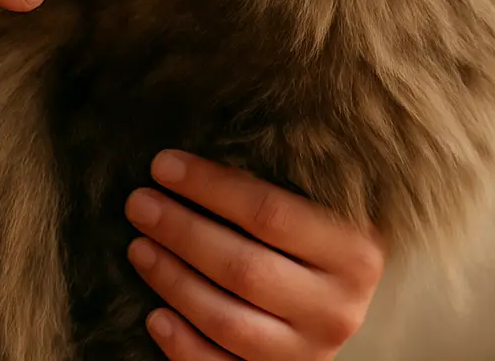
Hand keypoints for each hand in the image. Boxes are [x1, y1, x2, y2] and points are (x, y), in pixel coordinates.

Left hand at [125, 151, 384, 359]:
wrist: (338, 308)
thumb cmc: (315, 241)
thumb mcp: (319, 208)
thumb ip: (279, 184)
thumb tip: (193, 154)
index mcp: (356, 251)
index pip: (270, 212)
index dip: (209, 187)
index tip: (163, 165)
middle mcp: (339, 308)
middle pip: (243, 267)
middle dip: (182, 232)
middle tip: (139, 204)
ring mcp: (310, 352)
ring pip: (227, 319)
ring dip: (173, 281)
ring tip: (138, 247)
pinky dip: (183, 345)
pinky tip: (154, 316)